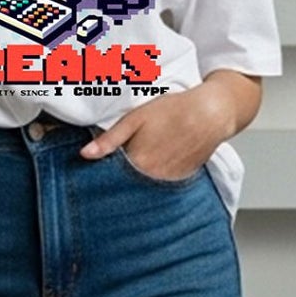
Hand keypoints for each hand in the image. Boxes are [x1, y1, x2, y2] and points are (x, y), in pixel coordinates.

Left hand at [77, 81, 230, 180]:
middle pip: (128, 184)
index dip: (104, 172)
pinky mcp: (181, 180)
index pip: (111, 177)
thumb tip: (84, 155)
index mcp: (137, 162)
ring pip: (145, 185)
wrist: (211, 113)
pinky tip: (159, 161)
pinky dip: (157, 177)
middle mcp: (153, 177)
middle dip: (121, 177)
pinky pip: (162, 184)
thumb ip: (109, 140)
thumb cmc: (173, 111)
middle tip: (124, 161)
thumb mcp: (135, 119)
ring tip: (147, 156)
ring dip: (139, 178)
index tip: (99, 169)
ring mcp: (169, 181)